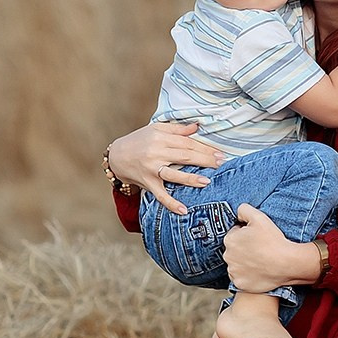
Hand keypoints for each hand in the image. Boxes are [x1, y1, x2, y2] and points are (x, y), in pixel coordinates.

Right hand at [104, 122, 223, 216]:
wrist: (116, 155)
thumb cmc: (139, 140)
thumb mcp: (155, 129)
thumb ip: (177, 129)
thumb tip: (197, 127)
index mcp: (160, 137)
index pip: (187, 142)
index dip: (204, 147)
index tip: (220, 153)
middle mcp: (156, 152)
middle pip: (184, 156)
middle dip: (205, 160)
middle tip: (221, 164)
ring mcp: (152, 169)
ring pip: (174, 174)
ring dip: (191, 179)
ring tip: (207, 181)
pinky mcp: (148, 183)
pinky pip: (161, 195)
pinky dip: (172, 203)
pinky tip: (184, 210)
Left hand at [223, 204, 322, 291]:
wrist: (287, 263)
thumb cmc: (274, 240)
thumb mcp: (259, 217)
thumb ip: (244, 209)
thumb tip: (238, 212)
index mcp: (230, 239)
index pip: (235, 234)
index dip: (247, 234)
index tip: (257, 238)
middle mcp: (227, 256)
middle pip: (235, 250)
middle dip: (244, 248)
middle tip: (260, 249)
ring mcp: (233, 272)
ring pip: (237, 264)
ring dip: (245, 262)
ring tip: (261, 260)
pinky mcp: (240, 284)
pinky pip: (241, 278)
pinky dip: (248, 276)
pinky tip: (259, 271)